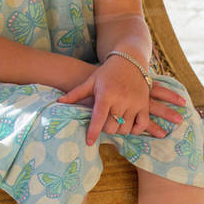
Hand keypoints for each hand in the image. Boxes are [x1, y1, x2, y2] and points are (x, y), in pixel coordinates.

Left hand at [58, 57, 186, 144]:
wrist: (130, 61)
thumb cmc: (107, 72)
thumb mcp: (91, 81)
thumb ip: (76, 94)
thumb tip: (59, 102)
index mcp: (106, 94)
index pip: (98, 118)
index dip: (93, 132)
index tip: (89, 142)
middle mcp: (121, 100)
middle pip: (111, 127)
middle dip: (105, 129)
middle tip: (103, 124)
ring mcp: (134, 103)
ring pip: (125, 129)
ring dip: (118, 130)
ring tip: (114, 123)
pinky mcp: (144, 105)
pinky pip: (141, 125)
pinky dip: (135, 130)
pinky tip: (128, 125)